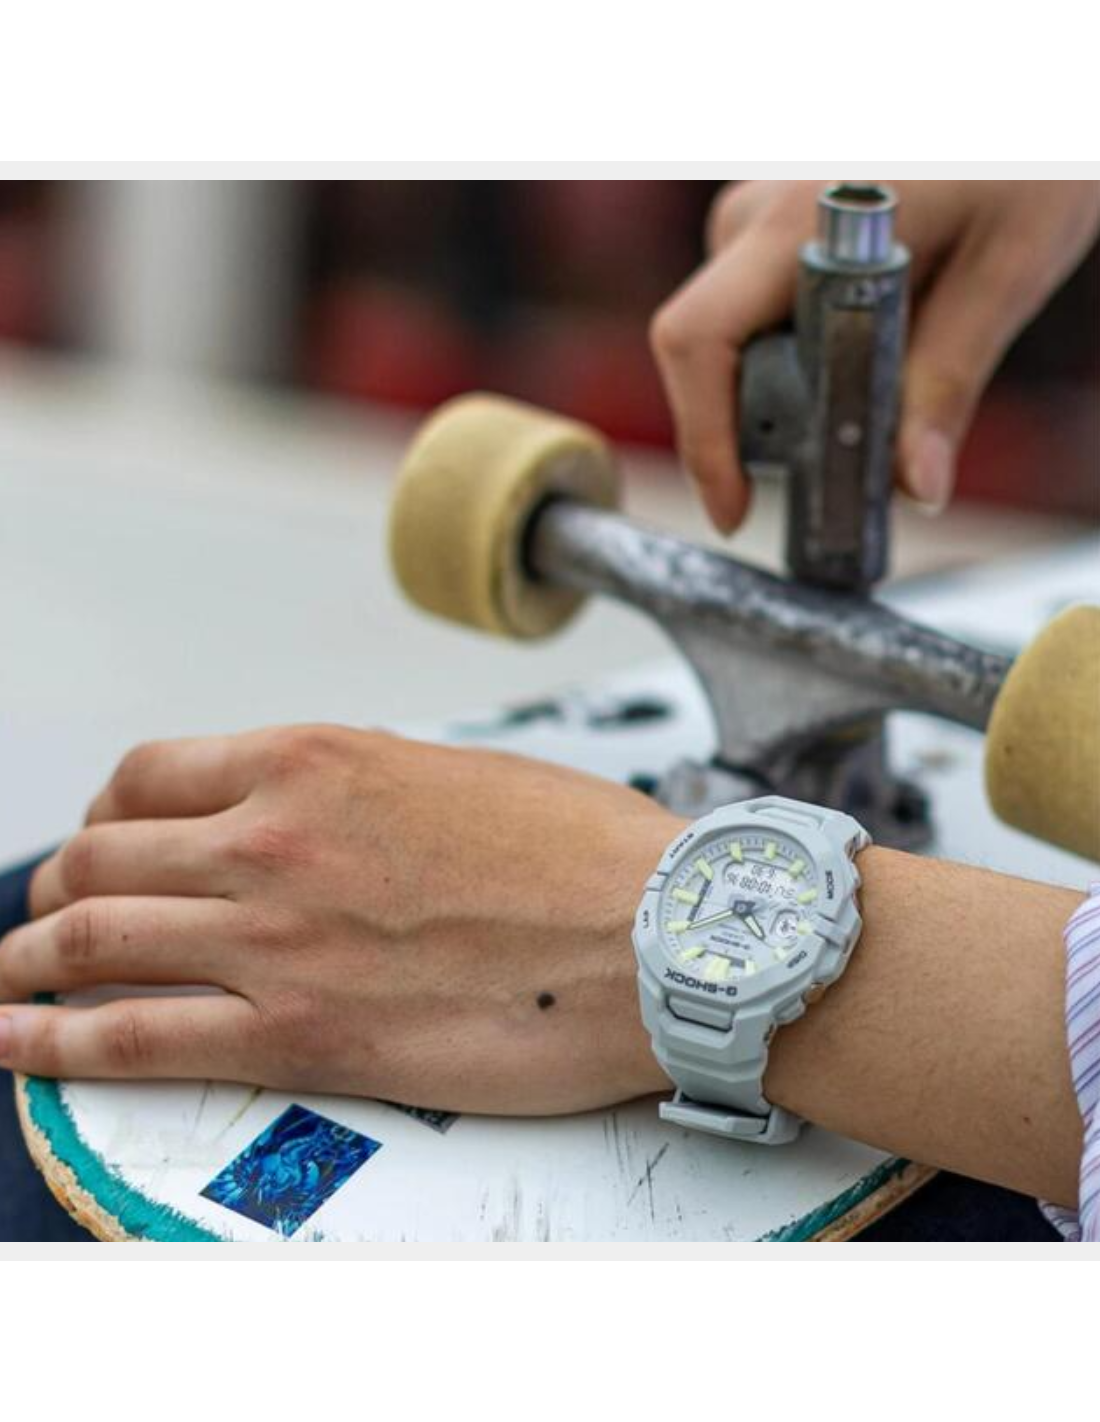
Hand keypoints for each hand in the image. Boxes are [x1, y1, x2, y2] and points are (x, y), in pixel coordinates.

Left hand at [0, 727, 676, 1113]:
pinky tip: (14, 1043)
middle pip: (101, 853)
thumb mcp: (457, 776)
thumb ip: (364, 794)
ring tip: (9, 977)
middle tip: (55, 912)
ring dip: (30, 956)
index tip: (107, 838)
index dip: (106, 810)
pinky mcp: (300, 1035)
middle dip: (61, 884)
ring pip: (90, 937)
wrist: (665, 936)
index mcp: (317, 759)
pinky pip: (131, 1038)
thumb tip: (323, 822)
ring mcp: (276, 939)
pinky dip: (51, 1042)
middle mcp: (274, 838)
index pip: (149, 774)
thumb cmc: (586, 855)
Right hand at [650, 180, 1099, 531]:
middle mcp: (756, 216)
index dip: (703, 440)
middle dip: (762, 429)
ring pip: (738, 342)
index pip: (698, 342)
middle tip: (841, 472)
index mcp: (800, 225)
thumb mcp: (1007, 266)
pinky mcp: (769, 228)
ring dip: (791, 393)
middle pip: (710, 356)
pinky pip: (759, 316)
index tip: (736, 511)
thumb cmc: (1021, 150)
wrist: (1017, 97)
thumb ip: (950, 379)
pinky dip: (801, 360)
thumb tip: (915, 485)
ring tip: (875, 397)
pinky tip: (866, 356)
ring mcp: (757, 217)